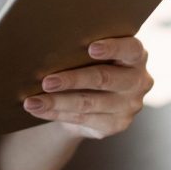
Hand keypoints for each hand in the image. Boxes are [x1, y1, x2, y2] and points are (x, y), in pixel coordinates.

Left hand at [25, 36, 151, 139]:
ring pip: (89, 103)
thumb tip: (48, 46)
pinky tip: (39, 110)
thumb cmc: (89, 63)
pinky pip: (82, 119)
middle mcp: (138, 81)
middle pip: (104, 78)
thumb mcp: (92, 53)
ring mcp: (129, 105)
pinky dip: (56, 113)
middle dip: (72, 80)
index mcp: (136, 55)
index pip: (131, 49)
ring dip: (57, 102)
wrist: (93, 96)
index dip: (112, 48)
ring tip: (32, 102)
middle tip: (46, 81)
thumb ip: (84, 48)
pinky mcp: (116, 124)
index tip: (90, 48)